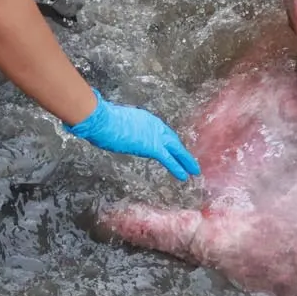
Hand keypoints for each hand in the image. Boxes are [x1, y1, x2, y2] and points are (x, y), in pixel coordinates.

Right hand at [68, 94, 201, 181]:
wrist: (103, 120)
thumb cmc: (102, 121)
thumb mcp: (115, 123)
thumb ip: (121, 128)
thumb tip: (113, 132)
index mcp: (145, 119)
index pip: (161, 132)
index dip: (169, 141)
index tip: (173, 148)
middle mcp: (154, 125)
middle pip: (172, 140)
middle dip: (181, 151)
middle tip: (190, 161)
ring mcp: (155, 135)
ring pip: (176, 149)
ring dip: (185, 160)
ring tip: (194, 170)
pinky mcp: (153, 146)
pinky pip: (169, 159)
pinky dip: (178, 167)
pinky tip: (185, 176)